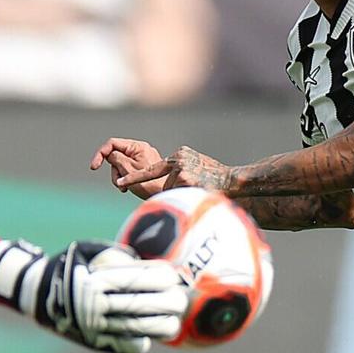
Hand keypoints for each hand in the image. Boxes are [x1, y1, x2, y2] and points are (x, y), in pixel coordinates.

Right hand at [0, 240, 188, 352]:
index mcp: (96, 280)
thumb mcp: (86, 250)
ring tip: (172, 321)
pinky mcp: (96, 342)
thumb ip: (116, 254)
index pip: (140, 280)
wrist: (35, 295)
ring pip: (141, 330)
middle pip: (146, 306)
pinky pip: (128, 347)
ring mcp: (96, 327)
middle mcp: (97, 305)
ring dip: (163, 326)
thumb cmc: (68, 266)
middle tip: (180, 299)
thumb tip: (147, 264)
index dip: (163, 278)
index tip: (174, 276)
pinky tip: (147, 334)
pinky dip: (141, 341)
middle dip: (171, 302)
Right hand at [90, 137, 167, 198]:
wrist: (166, 196)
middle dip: (113, 170)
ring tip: (124, 188)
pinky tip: (128, 188)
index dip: (100, 154)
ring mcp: (143, 159)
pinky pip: (128, 170)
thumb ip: (115, 158)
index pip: (112, 144)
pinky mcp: (144, 168)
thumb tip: (110, 155)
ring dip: (118, 177)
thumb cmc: (149, 184)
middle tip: (118, 183)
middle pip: (116, 155)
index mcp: (138, 147)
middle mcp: (141, 150)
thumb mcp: (127, 169)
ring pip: (121, 164)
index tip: (94, 167)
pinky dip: (125, 179)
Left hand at [114, 146, 232, 194]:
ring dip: (178, 196)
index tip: (119, 181)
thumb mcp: (197, 168)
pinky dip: (183, 198)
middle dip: (153, 187)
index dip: (136, 176)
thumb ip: (181, 172)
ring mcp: (180, 167)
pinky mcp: (183, 177)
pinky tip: (198, 193)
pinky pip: (175, 194)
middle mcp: (178, 158)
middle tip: (143, 186)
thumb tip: (167, 186)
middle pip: (158, 180)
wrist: (233, 180)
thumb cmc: (217, 179)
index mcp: (180, 155)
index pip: (154, 167)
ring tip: (197, 192)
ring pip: (168, 190)